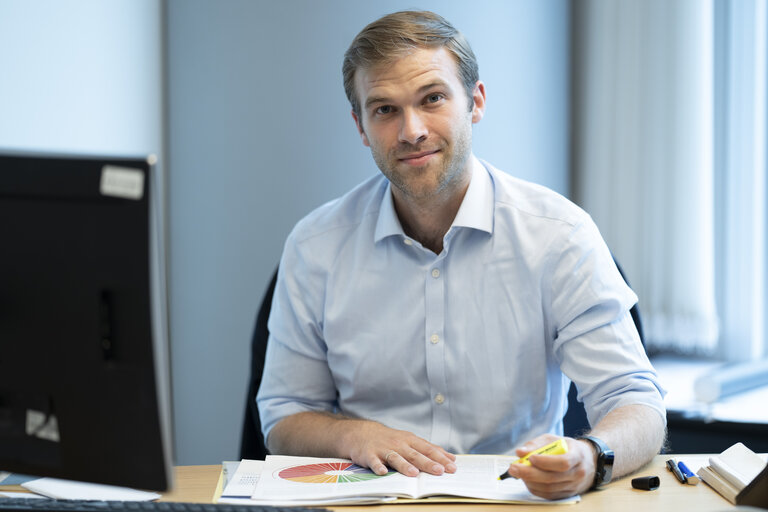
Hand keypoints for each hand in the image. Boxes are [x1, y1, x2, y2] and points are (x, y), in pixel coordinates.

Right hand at [342, 421, 456, 476]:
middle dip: (428, 463)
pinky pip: (374, 461)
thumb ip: (429, 449)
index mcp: (410, 441)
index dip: (441, 458)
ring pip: (396, 457)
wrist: (363, 433)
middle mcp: (399, 444)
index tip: (453, 467)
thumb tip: (450, 457)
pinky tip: (382, 472)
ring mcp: (384, 449)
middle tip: (440, 471)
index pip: (428, 449)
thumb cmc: (390, 440)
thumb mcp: (410, 441)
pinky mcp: (370, 455)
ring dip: (405, 465)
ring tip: (414, 473)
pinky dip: (378, 466)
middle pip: (415, 454)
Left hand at [503, 433, 595, 499]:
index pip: (563, 462)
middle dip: (530, 473)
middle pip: (552, 478)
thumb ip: (536, 444)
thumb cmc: (567, 448)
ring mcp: (573, 486)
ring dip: (530, 481)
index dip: (545, 462)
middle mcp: (578, 473)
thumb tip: (520, 452)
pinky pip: (549, 495)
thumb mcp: (554, 440)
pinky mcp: (567, 494)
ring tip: (517, 473)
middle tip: (513, 468)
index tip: (531, 458)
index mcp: (577, 456)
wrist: (587, 461)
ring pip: (549, 488)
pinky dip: (535, 488)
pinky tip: (526, 480)